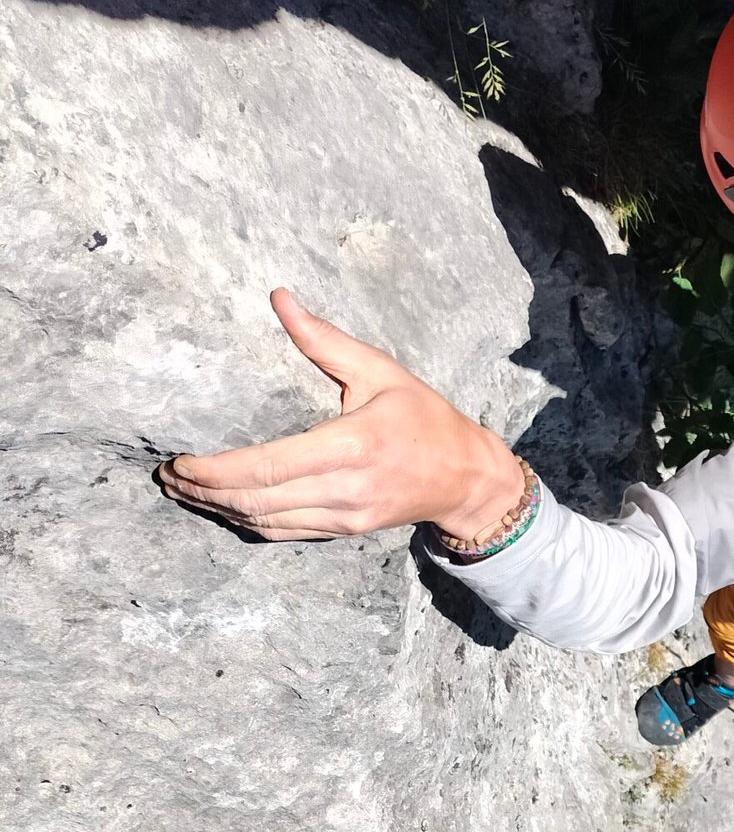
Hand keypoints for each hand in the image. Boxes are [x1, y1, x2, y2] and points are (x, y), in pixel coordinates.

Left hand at [157, 289, 526, 543]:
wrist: (467, 477)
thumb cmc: (425, 418)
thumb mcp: (380, 370)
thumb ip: (324, 340)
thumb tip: (280, 299)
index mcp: (350, 446)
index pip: (268, 467)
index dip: (217, 470)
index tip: (182, 461)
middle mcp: (345, 489)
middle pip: (256, 500)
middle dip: (204, 491)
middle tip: (169, 475)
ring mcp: (344, 517)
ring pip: (264, 521)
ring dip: (218, 508)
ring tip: (185, 490)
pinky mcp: (345, 531)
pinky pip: (283, 533)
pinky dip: (247, 521)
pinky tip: (223, 506)